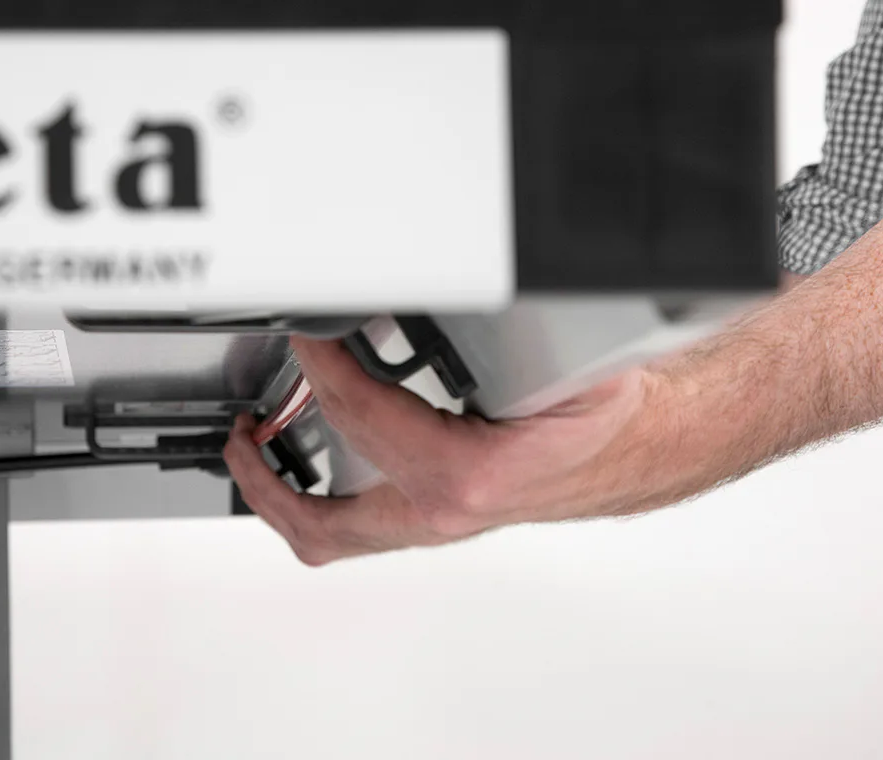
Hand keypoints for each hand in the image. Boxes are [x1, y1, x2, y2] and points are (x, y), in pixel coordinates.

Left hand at [223, 336, 661, 565]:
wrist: (645, 446)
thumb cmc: (611, 409)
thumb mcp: (557, 349)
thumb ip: (493, 319)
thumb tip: (448, 275)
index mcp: (469, 474)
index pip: (358, 413)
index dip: (319, 363)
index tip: (300, 327)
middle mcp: (444, 511)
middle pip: (318, 517)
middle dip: (262, 473)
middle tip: (238, 432)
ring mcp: (436, 524)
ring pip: (332, 535)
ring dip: (281, 496)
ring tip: (252, 452)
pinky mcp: (436, 520)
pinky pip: (357, 525)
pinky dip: (318, 497)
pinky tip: (308, 460)